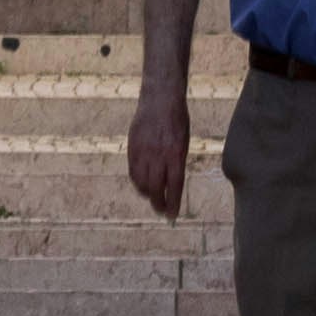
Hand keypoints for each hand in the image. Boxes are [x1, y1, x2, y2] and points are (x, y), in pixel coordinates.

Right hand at [126, 87, 191, 218]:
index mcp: (175, 155)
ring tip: (152, 198)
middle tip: (161, 211)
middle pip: (154, 188)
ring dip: (146, 194)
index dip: (172, 204)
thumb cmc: (177, 121)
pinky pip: (132, 170)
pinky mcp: (132, 147)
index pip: (173, 187)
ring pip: (140, 182)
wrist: (160, 99)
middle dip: (158, 204)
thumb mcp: (183, 143)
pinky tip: (141, 184)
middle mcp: (158, 156)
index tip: (172, 216)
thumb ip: (176, 163)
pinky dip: (137, 181)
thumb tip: (169, 185)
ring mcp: (142, 151)